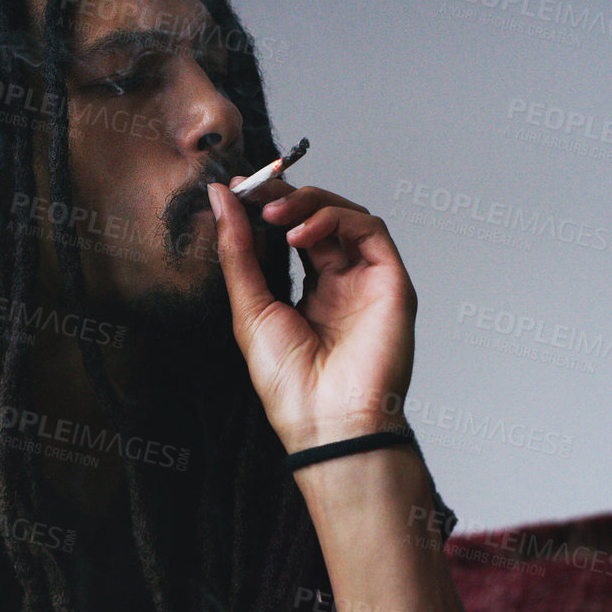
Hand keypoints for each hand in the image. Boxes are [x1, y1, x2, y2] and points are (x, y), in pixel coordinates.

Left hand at [206, 177, 416, 453]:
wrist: (325, 422)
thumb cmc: (289, 384)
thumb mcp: (249, 309)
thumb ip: (237, 252)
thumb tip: (220, 198)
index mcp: (310, 294)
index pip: (291, 234)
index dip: (266, 208)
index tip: (235, 191)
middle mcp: (342, 284)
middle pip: (318, 218)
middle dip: (283, 197)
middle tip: (253, 190)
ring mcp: (368, 281)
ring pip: (346, 215)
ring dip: (308, 203)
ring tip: (273, 213)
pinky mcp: (391, 281)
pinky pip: (370, 229)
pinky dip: (334, 218)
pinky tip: (300, 232)